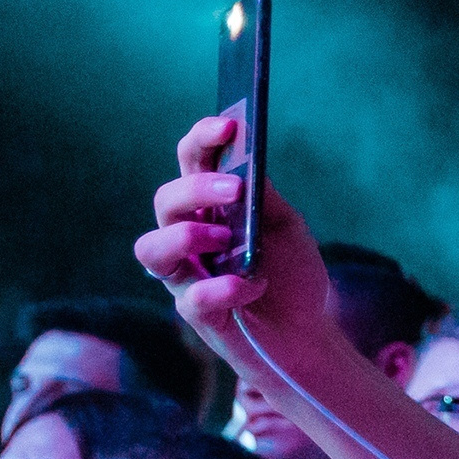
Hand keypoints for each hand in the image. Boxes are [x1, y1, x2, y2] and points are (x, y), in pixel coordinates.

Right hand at [136, 118, 334, 364]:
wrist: (308, 333)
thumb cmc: (291, 276)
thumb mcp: (286, 226)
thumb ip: (265, 196)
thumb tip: (247, 161)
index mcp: (208, 209)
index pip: (190, 164)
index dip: (202, 140)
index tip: (228, 125)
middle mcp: (187, 238)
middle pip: (166, 202)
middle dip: (196, 189)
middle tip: (235, 189)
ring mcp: (186, 277)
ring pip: (151, 248)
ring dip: (185, 236)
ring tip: (225, 238)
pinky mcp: (197, 315)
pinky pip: (192, 298)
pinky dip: (222, 289)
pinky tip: (251, 285)